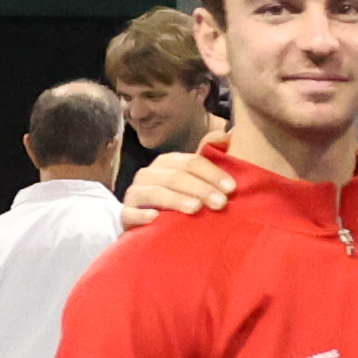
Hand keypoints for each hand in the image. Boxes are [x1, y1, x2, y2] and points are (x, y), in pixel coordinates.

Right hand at [119, 151, 234, 225]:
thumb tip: (227, 135)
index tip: (231, 189)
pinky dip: (141, 215)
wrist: (147, 223)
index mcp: (168, 163)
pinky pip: (130, 213)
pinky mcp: (125, 215)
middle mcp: (149, 175)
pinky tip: (155, 218)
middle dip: (200, 188)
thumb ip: (210, 158)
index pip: (191, 162)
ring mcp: (135, 194)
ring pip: (154, 192)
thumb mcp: (194, 179)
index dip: (213, 173)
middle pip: (175, 176)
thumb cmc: (178, 199)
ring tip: (196, 208)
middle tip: (221, 203)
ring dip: (176, 199)